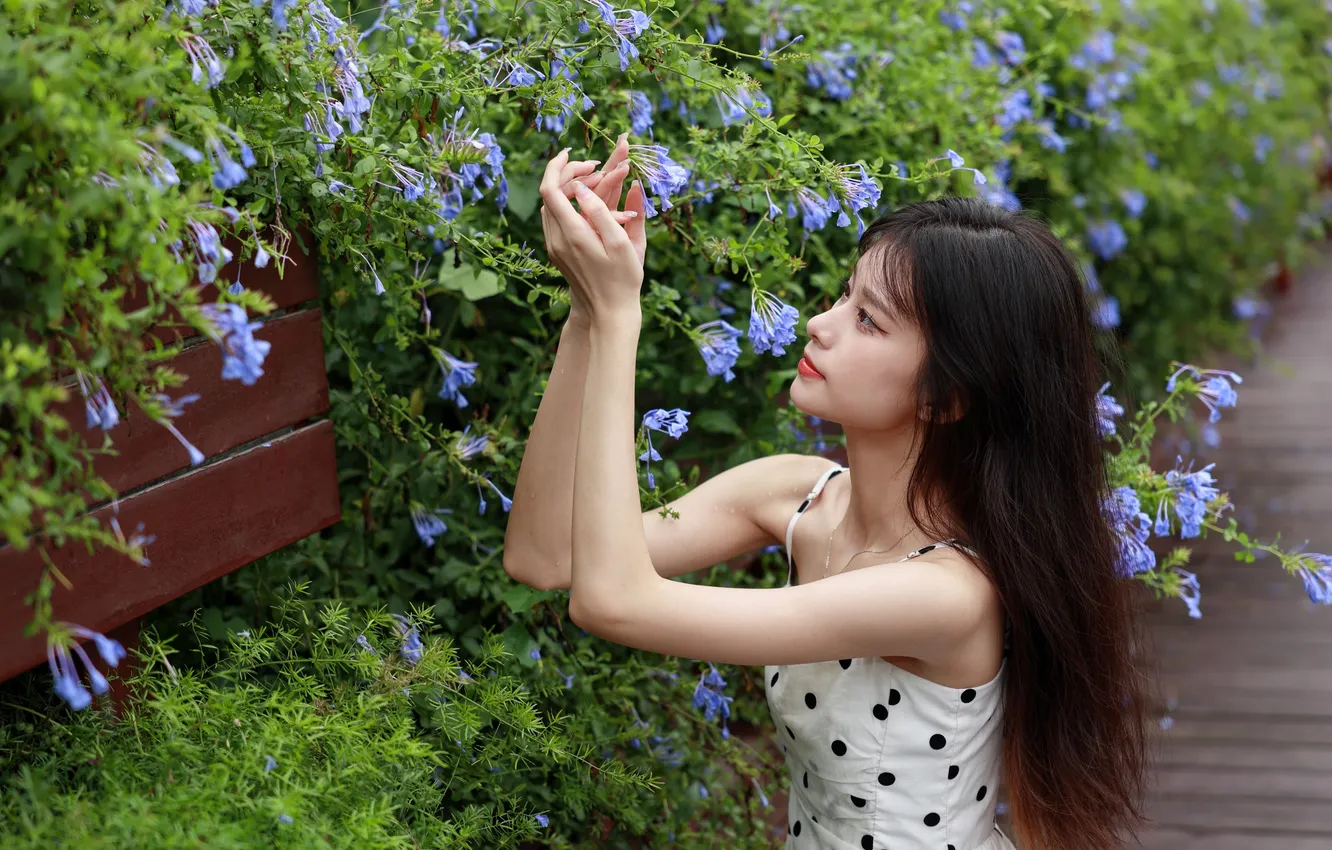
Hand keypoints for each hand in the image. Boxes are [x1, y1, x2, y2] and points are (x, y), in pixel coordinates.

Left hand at [540, 135, 647, 324]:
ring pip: (550, 205)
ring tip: (594, 179)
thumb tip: (586, 187)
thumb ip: (604, 212)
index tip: (574, 153)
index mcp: (572, 235)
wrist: (608, 313)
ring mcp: (554, 246)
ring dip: (567, 187)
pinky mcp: (557, 252)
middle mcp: (556, 239)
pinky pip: (555, 218)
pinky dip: (567, 203)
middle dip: (568, 173)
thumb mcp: (624, 245)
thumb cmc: (623, 280)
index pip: (550, 190)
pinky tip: (586, 200)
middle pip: (549, 193)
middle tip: (594, 166)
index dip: (558, 166)